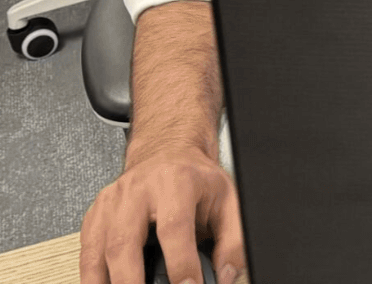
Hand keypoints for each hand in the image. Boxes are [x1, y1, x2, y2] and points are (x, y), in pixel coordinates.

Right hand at [80, 145, 244, 283]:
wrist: (167, 153)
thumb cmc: (195, 179)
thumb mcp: (227, 200)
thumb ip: (232, 239)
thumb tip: (228, 276)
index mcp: (176, 182)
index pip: (174, 227)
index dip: (180, 263)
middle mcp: (138, 190)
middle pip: (125, 243)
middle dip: (131, 282)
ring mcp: (111, 203)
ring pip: (99, 251)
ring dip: (106, 283)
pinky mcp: (94, 215)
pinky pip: (87, 252)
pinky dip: (92, 278)